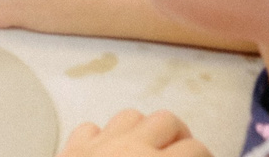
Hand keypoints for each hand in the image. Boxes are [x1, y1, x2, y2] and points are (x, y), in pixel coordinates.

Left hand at [59, 110, 208, 156]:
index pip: (197, 151)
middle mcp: (129, 149)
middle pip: (168, 121)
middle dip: (180, 138)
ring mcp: (98, 145)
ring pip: (131, 116)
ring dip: (144, 130)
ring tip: (149, 151)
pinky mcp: (71, 150)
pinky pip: (92, 129)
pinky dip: (102, 137)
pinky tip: (107, 155)